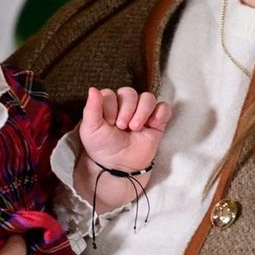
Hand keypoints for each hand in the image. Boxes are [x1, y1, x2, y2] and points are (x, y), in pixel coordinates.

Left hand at [75, 87, 169, 209]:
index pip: (111, 94)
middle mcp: (126, 105)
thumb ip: (91, 109)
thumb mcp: (90, 129)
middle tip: (122, 127)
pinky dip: (160, 113)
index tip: (108, 123)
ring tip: (135, 128)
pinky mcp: (157, 121)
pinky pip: (164, 108)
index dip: (110, 107)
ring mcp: (142, 112)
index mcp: (108, 104)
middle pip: (130, 93)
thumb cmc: (103, 147)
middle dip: (126, 109)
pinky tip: (152, 124)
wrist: (119, 166)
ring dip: (142, 111)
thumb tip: (93, 89)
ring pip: (148, 97)